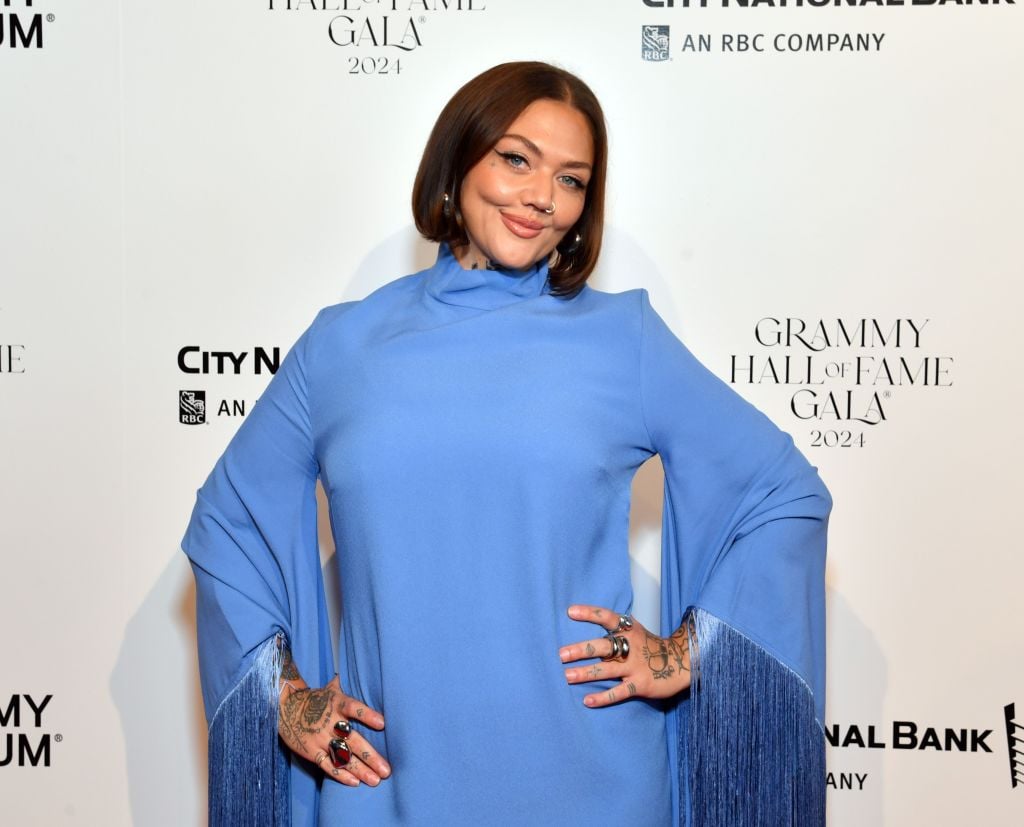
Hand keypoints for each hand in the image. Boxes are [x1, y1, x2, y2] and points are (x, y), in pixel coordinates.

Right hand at [277, 672, 391, 786]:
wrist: (284, 707)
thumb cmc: (314, 699)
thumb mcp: (330, 689)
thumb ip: (346, 687)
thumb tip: (354, 674)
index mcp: (337, 704)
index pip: (354, 708)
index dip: (367, 716)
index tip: (382, 723)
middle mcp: (330, 722)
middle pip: (353, 740)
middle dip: (370, 756)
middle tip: (386, 770)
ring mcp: (320, 738)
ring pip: (343, 757)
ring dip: (360, 770)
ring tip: (375, 780)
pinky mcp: (311, 751)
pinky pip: (327, 765)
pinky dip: (340, 775)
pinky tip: (355, 782)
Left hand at [558, 604, 695, 707]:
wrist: (682, 662)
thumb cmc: (650, 646)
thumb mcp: (635, 632)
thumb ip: (615, 631)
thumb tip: (586, 630)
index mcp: (629, 630)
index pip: (607, 617)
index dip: (589, 613)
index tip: (570, 612)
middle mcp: (631, 646)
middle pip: (603, 646)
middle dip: (581, 650)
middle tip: (561, 654)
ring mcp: (635, 666)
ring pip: (606, 670)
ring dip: (585, 673)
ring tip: (567, 677)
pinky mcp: (640, 684)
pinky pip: (618, 692)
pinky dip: (602, 697)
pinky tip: (587, 701)